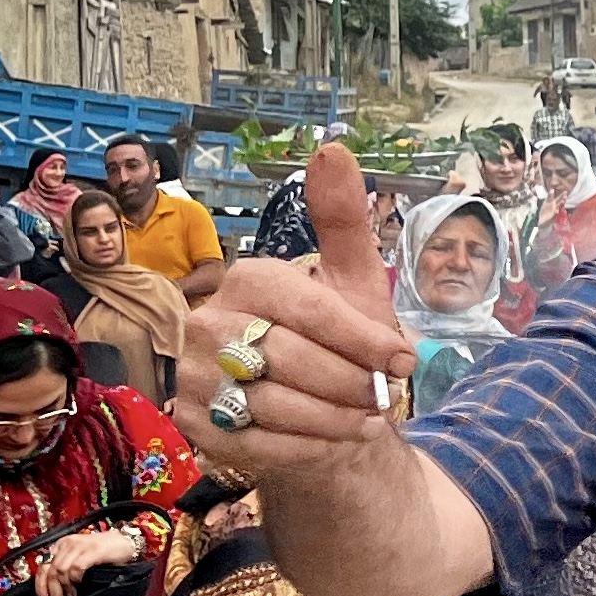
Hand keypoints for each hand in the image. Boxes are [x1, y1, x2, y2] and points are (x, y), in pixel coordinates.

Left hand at [29, 524, 138, 595]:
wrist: (128, 542)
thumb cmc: (106, 552)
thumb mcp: (81, 557)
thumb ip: (67, 567)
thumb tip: (55, 589)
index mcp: (61, 545)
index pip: (43, 566)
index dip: (40, 586)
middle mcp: (67, 543)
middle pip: (50, 570)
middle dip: (52, 591)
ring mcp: (79, 546)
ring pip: (61, 571)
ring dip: (64, 588)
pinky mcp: (92, 550)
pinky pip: (76, 568)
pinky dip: (76, 580)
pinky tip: (81, 587)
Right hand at [175, 146, 414, 474]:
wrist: (309, 410)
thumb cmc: (333, 343)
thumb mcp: (351, 281)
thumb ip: (343, 221)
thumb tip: (333, 148)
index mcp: (248, 279)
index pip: (311, 311)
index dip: (364, 339)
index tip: (403, 359)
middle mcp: (207, 322)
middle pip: (293, 361)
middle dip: (353, 385)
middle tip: (384, 396)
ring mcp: (193, 375)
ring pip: (277, 406)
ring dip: (337, 420)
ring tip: (367, 419)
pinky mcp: (194, 424)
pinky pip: (258, 444)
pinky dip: (310, 447)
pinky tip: (338, 440)